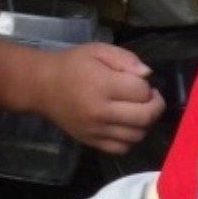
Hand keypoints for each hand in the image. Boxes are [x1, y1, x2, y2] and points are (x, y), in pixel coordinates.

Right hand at [37, 42, 164, 151]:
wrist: (41, 86)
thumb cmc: (71, 65)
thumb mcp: (97, 50)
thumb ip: (125, 58)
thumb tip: (147, 74)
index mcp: (102, 85)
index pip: (141, 91)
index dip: (147, 85)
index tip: (140, 81)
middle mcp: (101, 112)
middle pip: (145, 117)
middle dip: (155, 106)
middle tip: (150, 97)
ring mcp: (96, 130)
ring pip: (137, 135)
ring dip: (144, 123)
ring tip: (137, 110)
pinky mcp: (91, 142)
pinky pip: (122, 148)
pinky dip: (130, 138)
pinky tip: (126, 125)